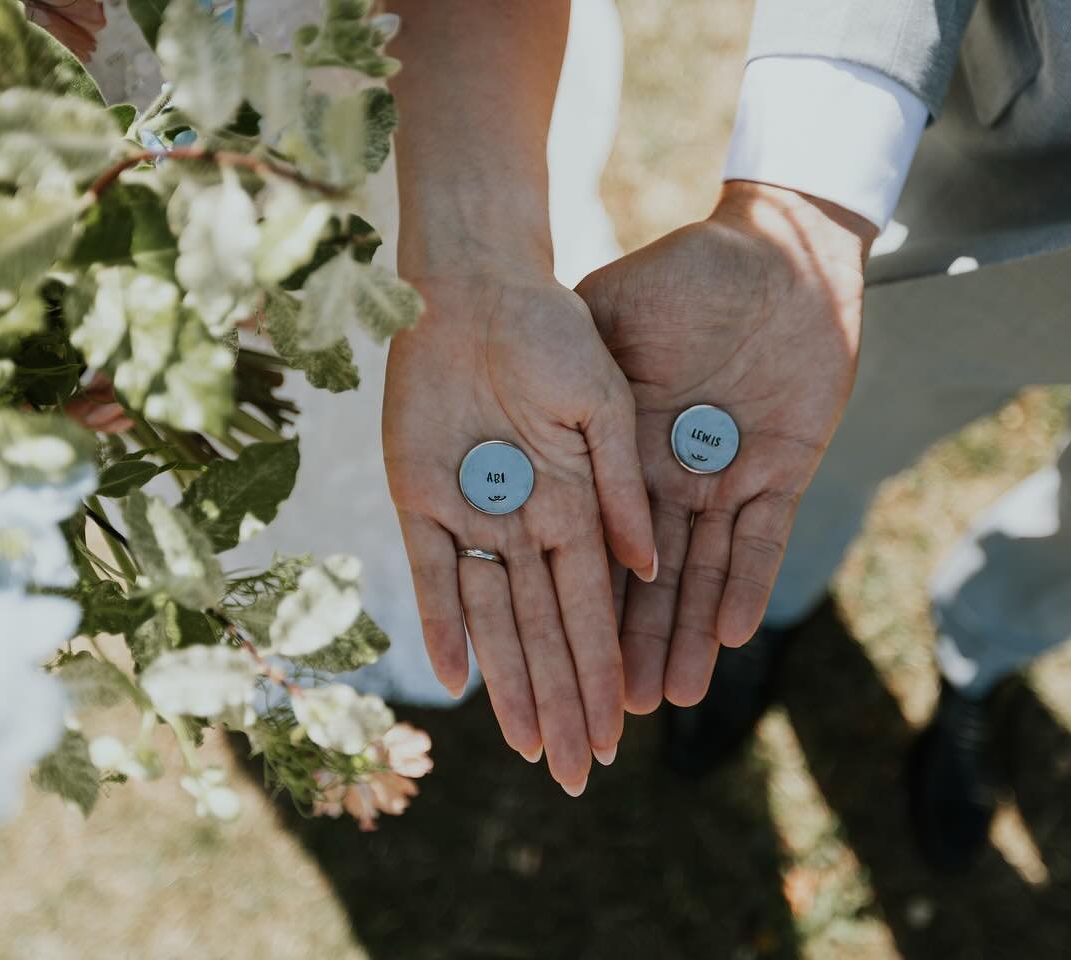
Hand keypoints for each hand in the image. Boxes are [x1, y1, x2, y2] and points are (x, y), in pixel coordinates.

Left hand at [383, 261, 655, 794]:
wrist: (478, 286)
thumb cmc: (553, 333)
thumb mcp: (602, 406)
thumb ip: (619, 488)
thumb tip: (651, 565)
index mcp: (577, 505)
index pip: (595, 606)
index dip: (606, 668)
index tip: (623, 725)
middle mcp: (527, 521)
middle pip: (546, 630)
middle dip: (563, 701)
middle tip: (576, 772)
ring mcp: (472, 513)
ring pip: (494, 618)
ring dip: (512, 682)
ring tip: (530, 747)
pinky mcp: (419, 496)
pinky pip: (429, 573)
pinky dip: (441, 623)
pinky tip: (458, 680)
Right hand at [577, 182, 874, 710]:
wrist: (774, 250)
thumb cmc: (681, 275)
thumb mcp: (610, 321)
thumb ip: (583, 389)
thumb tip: (527, 445)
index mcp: (625, 451)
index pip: (594, 544)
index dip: (575, 605)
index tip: (549, 663)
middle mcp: (674, 479)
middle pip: (649, 582)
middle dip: (628, 647)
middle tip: (604, 717)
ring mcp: (729, 478)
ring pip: (707, 574)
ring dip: (687, 634)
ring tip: (670, 697)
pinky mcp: (786, 468)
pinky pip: (766, 536)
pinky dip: (749, 580)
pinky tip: (729, 633)